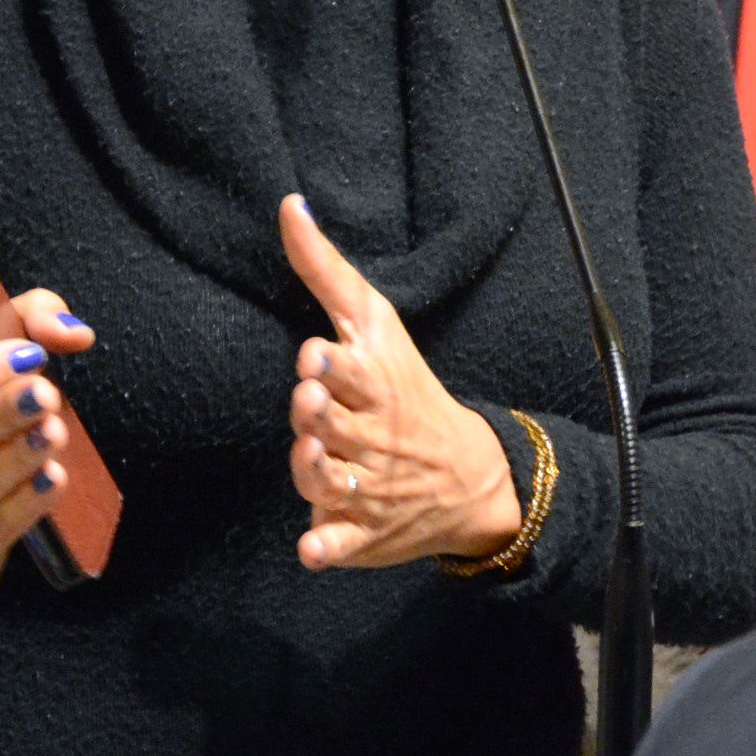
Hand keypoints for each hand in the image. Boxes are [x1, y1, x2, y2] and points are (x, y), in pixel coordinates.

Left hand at [280, 195, 519, 571]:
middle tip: (309, 401)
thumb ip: (325, 270)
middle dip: (321, 414)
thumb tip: (288, 206)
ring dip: (319, 473)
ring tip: (311, 455)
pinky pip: (341, 545)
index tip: (315, 355)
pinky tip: (311, 549)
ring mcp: (366, 490)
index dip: (332, 366)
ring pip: (333, 485)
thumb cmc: (405, 387)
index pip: (353, 373)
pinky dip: (328, 548)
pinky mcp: (358, 533)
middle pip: (337, 426)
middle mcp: (371, 438)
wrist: (467, 476)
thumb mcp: (374, 324)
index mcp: (375, 385)